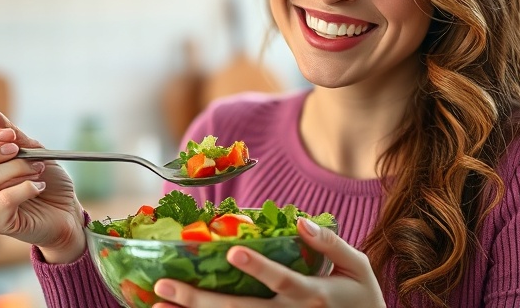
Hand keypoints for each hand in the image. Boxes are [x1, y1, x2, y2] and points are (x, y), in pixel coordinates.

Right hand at [0, 104, 85, 262]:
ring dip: (18, 168)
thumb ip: (6, 130)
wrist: (66, 210)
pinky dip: (27, 187)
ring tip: (39, 169)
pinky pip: (4, 200)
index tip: (11, 134)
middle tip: (18, 150)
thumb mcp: (28, 149)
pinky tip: (39, 186)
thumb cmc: (45, 178)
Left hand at [151, 217, 385, 307]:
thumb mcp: (358, 266)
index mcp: (314, 296)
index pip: (283, 282)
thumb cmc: (361, 297)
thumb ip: (330, 243)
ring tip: (158, 304)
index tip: (234, 251)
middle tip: (165, 284)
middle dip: (200, 300)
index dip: (259, 268)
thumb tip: (302, 221)